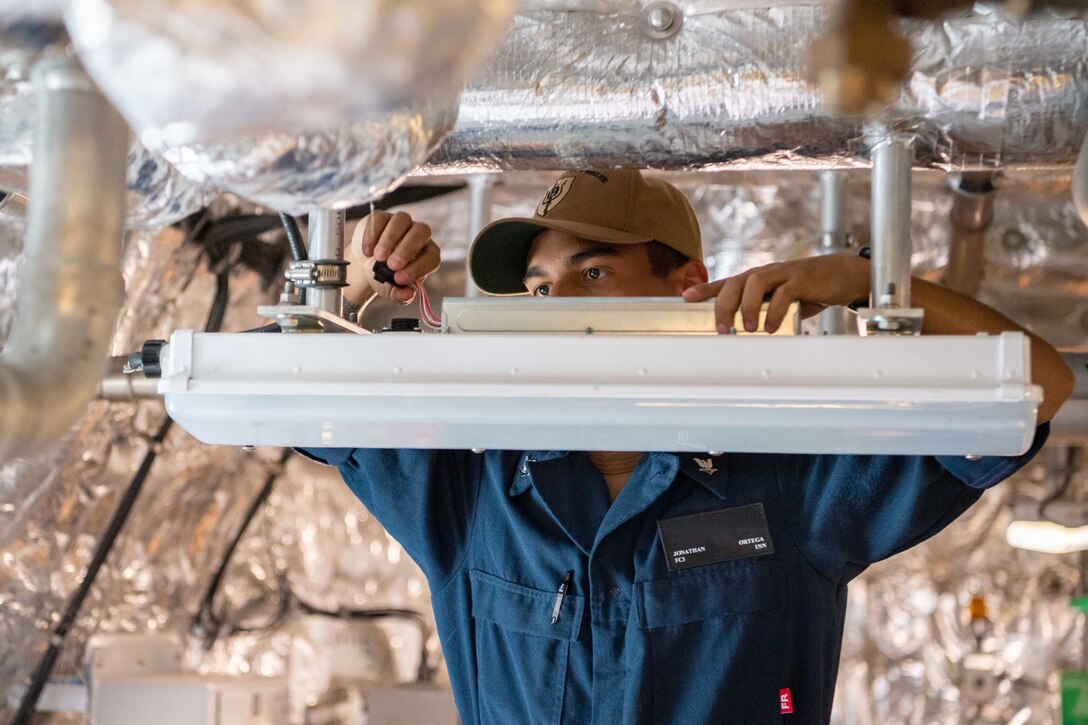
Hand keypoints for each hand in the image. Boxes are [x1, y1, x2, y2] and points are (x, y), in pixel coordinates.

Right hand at [345, 210, 440, 304]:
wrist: (365, 267)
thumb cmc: (384, 277)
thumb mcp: (392, 291)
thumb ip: (401, 296)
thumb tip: (408, 294)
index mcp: (426, 254)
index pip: (432, 256)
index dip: (419, 267)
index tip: (400, 278)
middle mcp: (417, 236)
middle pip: (421, 231)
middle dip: (407, 248)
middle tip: (391, 265)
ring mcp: (401, 224)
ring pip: (402, 220)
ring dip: (390, 239)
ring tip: (378, 257)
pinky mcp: (382, 217)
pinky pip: (380, 218)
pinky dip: (372, 234)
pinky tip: (367, 251)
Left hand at [681, 254, 870, 333]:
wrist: (843, 275)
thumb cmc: (809, 289)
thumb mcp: (781, 300)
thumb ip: (763, 312)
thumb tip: (745, 333)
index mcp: (758, 278)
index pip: (726, 282)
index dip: (706, 288)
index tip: (687, 297)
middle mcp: (766, 273)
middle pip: (735, 282)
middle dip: (724, 305)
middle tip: (723, 329)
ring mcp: (783, 273)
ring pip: (755, 283)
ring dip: (747, 307)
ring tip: (749, 329)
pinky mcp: (802, 278)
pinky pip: (784, 292)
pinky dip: (774, 311)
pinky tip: (771, 327)